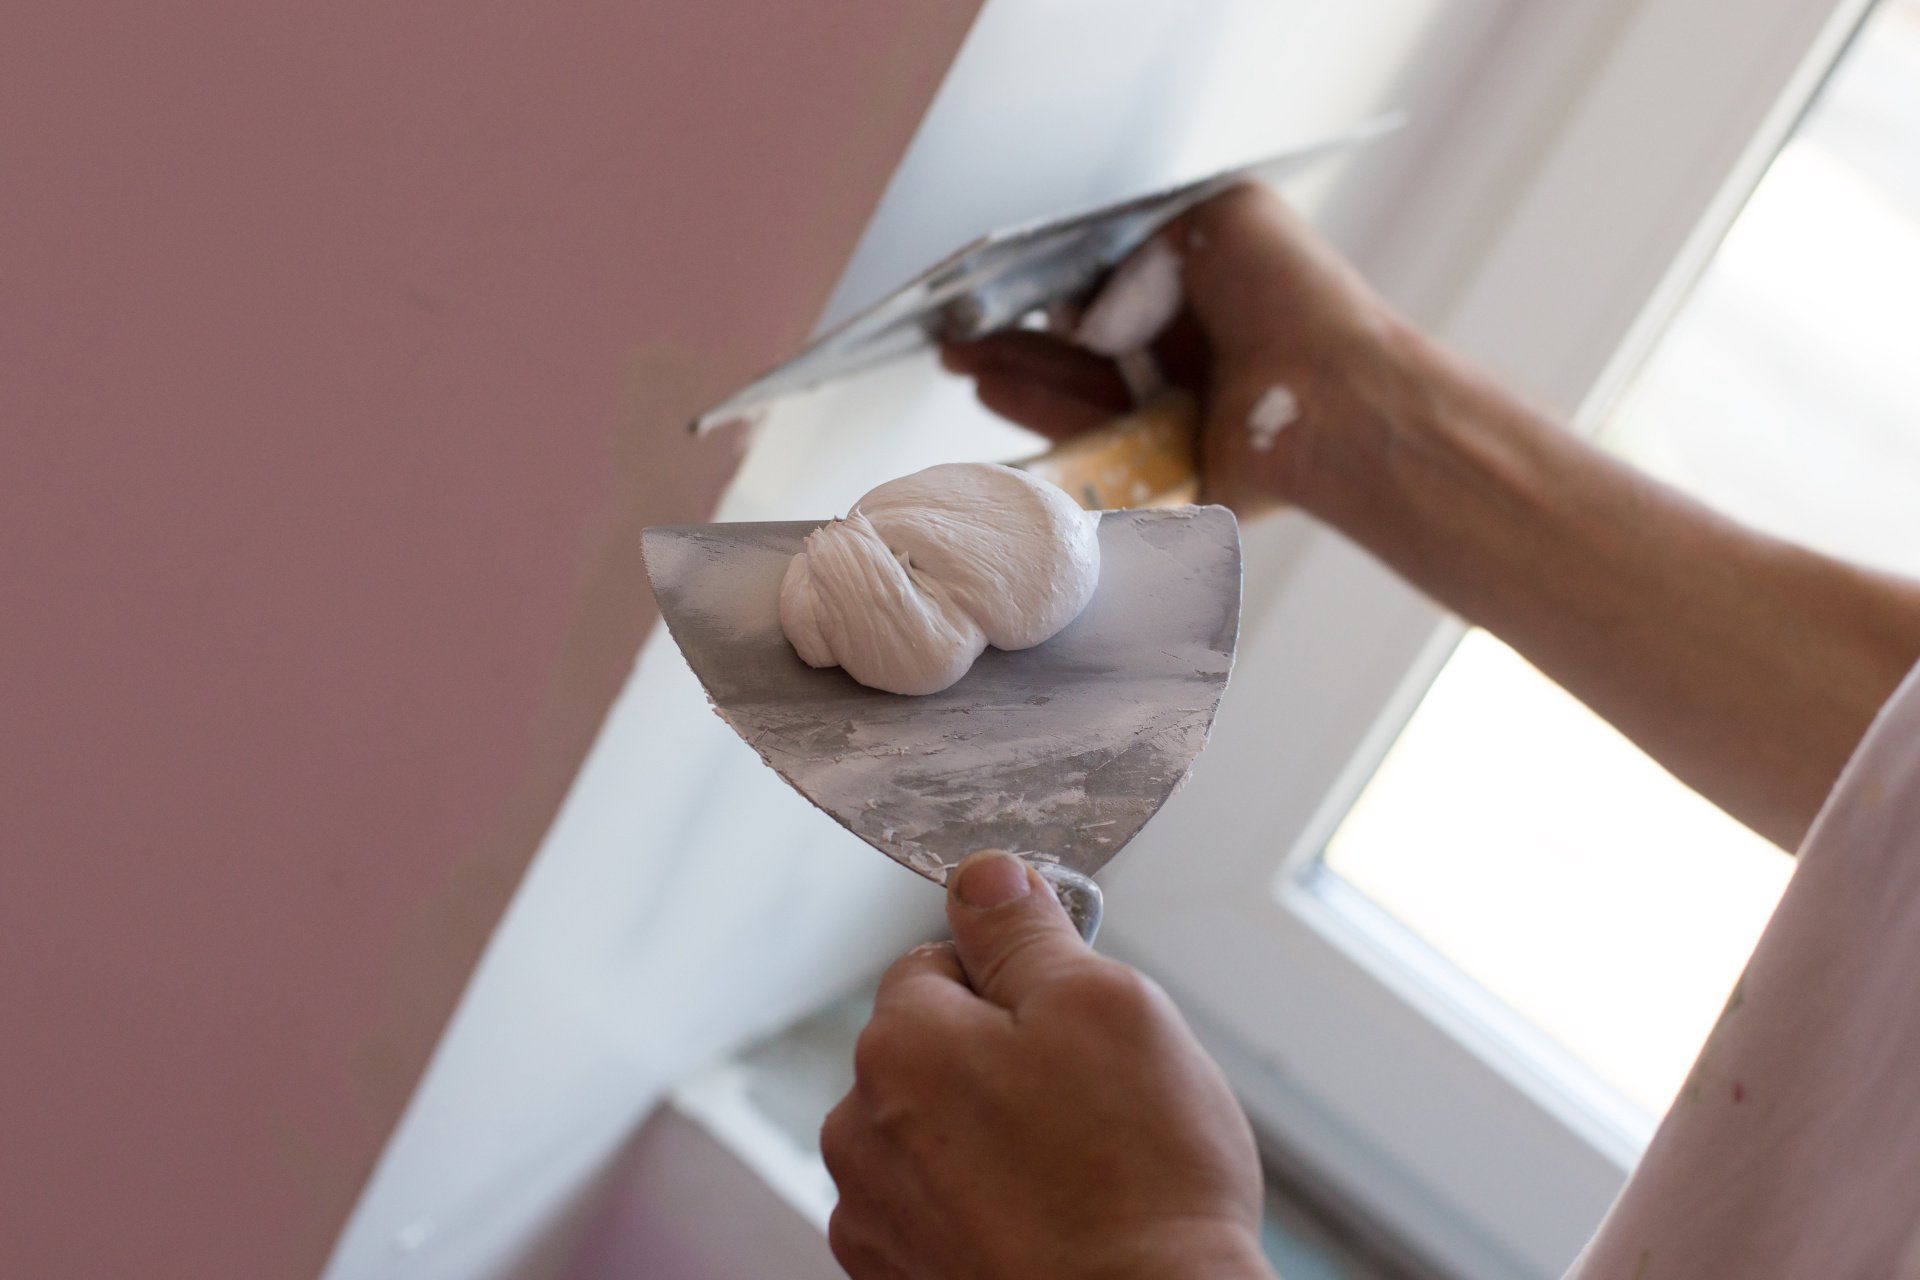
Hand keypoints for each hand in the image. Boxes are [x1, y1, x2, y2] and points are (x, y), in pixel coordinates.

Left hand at [821, 851, 1272, 1279]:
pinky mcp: (899, 1279)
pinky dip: (985, 1208)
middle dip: (1002, 1060)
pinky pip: (938, 1207)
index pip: (938, 960)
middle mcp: (860, 1130)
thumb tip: (983, 873)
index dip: (1016, 980)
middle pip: (932, 1050)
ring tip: (1077, 1174)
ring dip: (992, 1138)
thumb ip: (1026, 931)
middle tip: (1092, 1102)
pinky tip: (1051, 1224)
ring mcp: (875, 1215)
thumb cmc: (1138, 1179)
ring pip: (936, 1132)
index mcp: (899, 1043)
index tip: (1073, 1019)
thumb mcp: (1104, 1006)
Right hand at [941, 184, 1414, 519]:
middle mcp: (1184, 359)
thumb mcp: (1221, 219)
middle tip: (956, 332)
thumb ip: (1147, 234)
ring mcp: (1170, 415)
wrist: (1333, 393)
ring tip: (958, 358)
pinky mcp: (1160, 466)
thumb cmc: (1297, 301)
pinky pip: (1089, 438)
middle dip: (1016, 339)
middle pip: (1081, 349)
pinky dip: (1038, 413)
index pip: (1109, 294)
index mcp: (1201, 301)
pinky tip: (991, 389)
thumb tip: (1082, 289)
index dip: (1049, 289)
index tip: (998, 285)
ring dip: (1014, 373)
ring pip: (1075, 391)